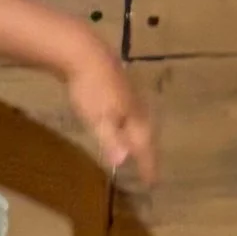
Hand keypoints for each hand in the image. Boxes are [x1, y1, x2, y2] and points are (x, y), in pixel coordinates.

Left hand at [66, 39, 158, 188]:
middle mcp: (137, 107)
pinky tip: (124, 121)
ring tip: (141, 149)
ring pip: (141, 121)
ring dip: (142, 138)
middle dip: (149, 153)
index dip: (148, 165)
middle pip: (147, 134)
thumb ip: (111, 140)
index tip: (152, 183)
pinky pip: (132, 111)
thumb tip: (124, 162)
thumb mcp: (98, 118)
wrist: (84, 52)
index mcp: (134, 117)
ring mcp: (129, 94)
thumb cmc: (90, 89)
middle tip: (150, 169)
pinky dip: (132, 124)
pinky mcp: (119, 84)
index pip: (144, 147)